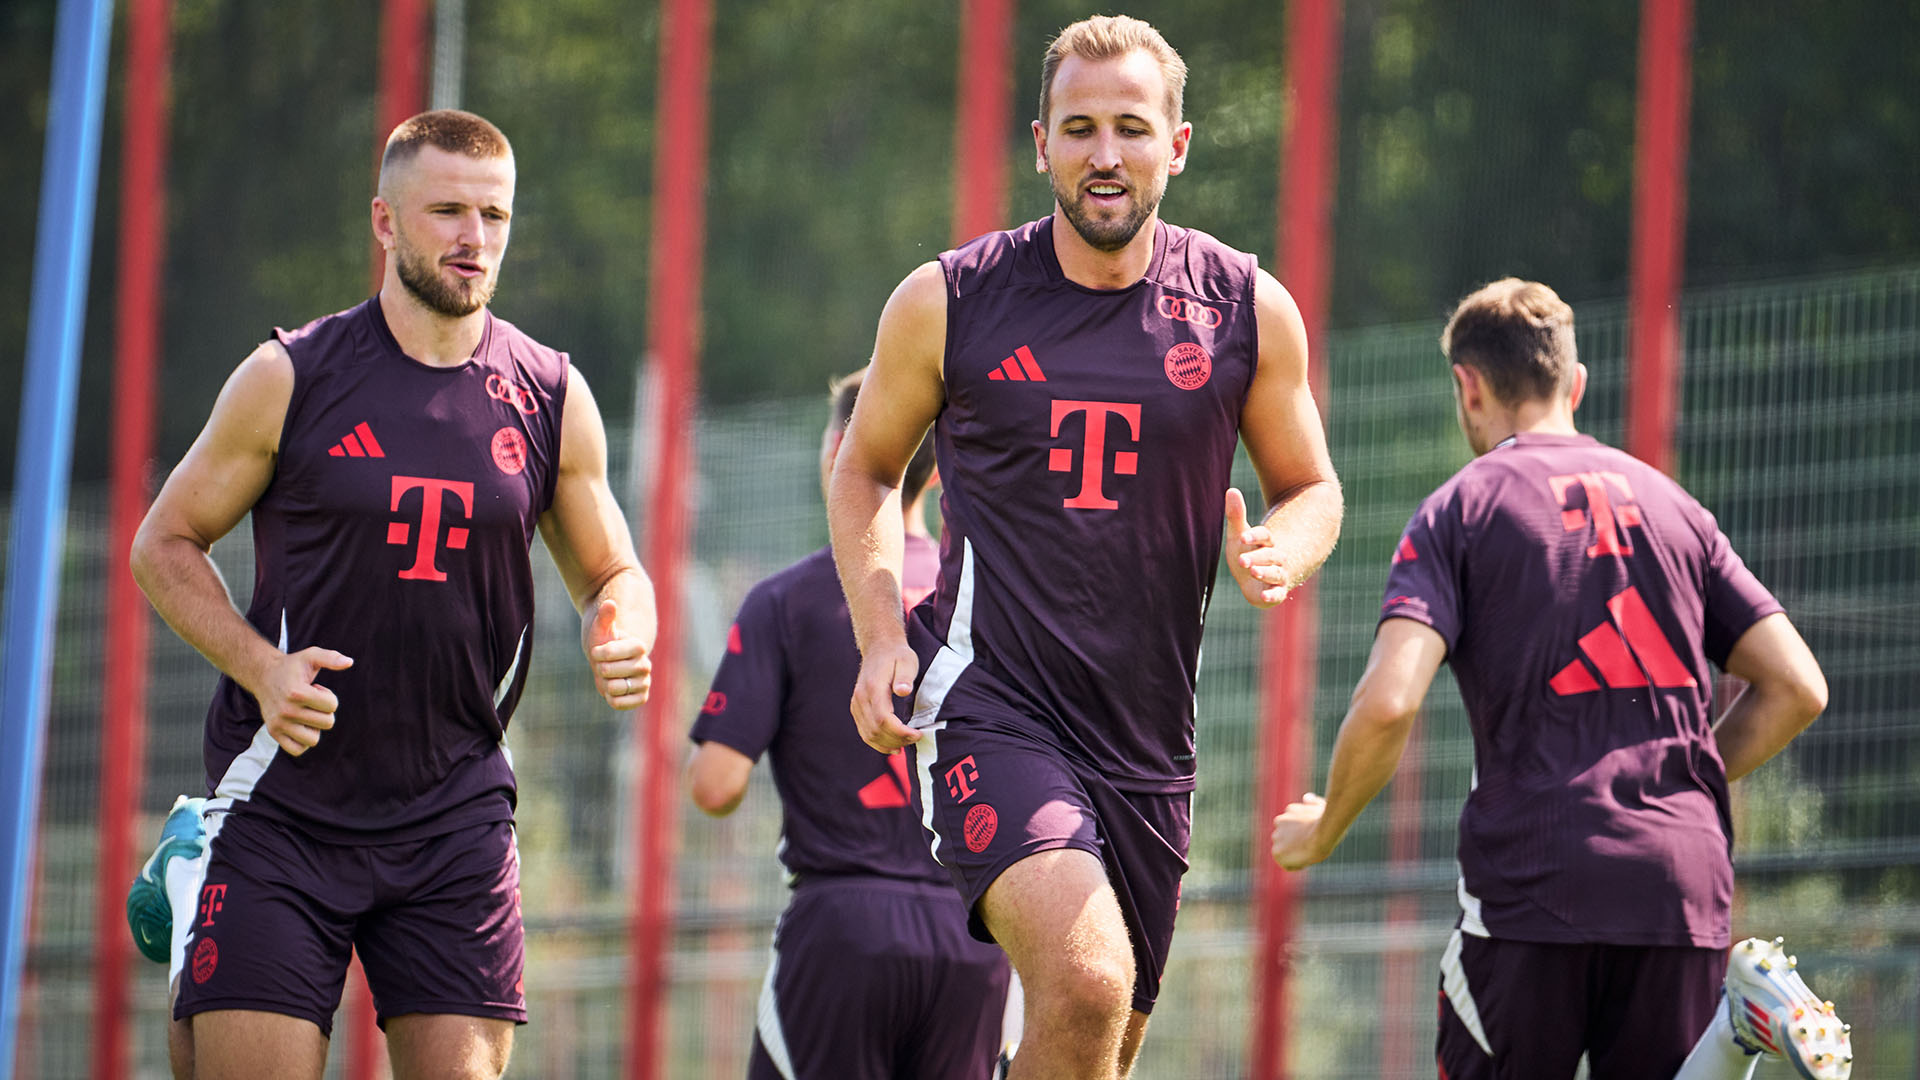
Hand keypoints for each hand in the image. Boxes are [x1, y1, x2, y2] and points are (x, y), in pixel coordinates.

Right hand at [252, 647, 352, 755]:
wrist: (264, 676)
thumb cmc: (292, 667)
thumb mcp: (311, 656)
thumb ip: (331, 658)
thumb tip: (350, 662)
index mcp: (297, 692)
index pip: (332, 706)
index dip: (329, 696)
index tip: (315, 689)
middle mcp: (286, 710)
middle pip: (327, 723)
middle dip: (324, 711)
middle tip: (310, 701)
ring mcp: (279, 724)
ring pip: (313, 740)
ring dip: (315, 727)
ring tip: (305, 713)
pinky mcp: (274, 733)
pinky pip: (297, 749)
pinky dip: (303, 741)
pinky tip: (300, 726)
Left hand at [586, 598, 650, 709]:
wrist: (611, 662)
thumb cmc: (604, 643)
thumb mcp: (602, 629)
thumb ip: (606, 617)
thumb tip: (610, 603)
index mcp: (638, 646)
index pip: (612, 651)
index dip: (599, 653)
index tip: (597, 651)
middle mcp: (645, 664)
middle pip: (609, 671)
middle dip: (599, 668)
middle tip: (604, 665)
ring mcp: (644, 681)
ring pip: (614, 688)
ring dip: (604, 684)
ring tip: (609, 677)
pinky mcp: (641, 697)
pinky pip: (622, 703)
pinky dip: (612, 698)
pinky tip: (612, 690)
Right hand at [851, 641, 921, 752]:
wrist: (880, 647)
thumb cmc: (897, 655)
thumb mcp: (907, 661)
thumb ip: (905, 676)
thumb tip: (903, 691)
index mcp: (873, 688)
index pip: (883, 719)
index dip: (900, 732)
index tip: (917, 734)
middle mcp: (861, 698)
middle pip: (875, 730)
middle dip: (897, 740)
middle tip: (916, 738)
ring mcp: (856, 704)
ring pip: (868, 735)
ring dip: (888, 744)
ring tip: (906, 744)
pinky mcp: (857, 708)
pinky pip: (865, 732)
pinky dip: (878, 743)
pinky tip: (892, 746)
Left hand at [1225, 487, 1289, 607]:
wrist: (1257, 578)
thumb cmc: (1248, 552)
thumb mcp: (1239, 535)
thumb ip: (1236, 516)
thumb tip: (1231, 489)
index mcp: (1266, 542)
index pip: (1264, 536)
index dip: (1255, 536)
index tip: (1243, 537)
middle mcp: (1275, 558)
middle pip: (1270, 555)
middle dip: (1257, 557)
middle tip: (1242, 560)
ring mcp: (1277, 575)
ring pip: (1275, 573)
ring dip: (1265, 572)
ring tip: (1253, 572)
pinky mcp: (1276, 592)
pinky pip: (1277, 594)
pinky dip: (1273, 595)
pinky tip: (1265, 596)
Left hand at [1270, 792, 1328, 869]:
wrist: (1322, 833)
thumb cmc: (1325, 821)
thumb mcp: (1320, 807)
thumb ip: (1313, 803)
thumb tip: (1306, 798)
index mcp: (1289, 811)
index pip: (1295, 827)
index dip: (1307, 834)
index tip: (1315, 836)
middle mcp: (1279, 822)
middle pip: (1289, 838)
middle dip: (1298, 843)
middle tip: (1312, 845)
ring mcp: (1276, 837)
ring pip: (1287, 851)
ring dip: (1295, 854)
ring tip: (1309, 852)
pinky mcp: (1276, 852)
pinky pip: (1287, 864)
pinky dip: (1296, 865)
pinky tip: (1307, 860)